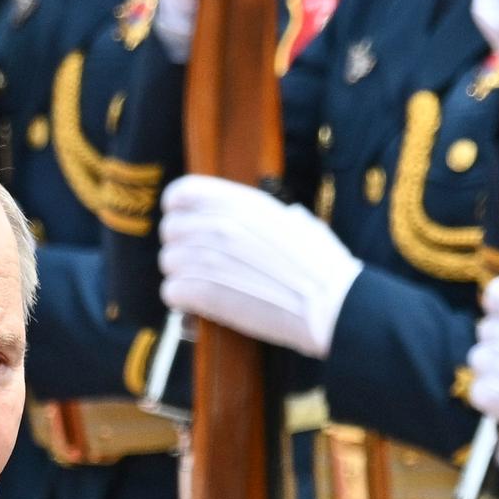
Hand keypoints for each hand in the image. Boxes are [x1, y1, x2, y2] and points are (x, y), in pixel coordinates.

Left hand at [159, 173, 362, 358]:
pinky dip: (183, 301)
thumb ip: (271, 215)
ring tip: (207, 286)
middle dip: (182, 247)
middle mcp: (220, 225)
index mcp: (241, 203)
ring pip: (168, 262)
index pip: (182, 192)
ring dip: (183, 276)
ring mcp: (209, 258)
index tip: (185, 222)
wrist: (330, 305)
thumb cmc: (322, 266)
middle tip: (202, 264)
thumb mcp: (298, 222)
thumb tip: (274, 216)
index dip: (178, 209)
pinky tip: (202, 305)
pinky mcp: (205, 293)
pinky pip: (170, 292)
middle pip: (170, 230)